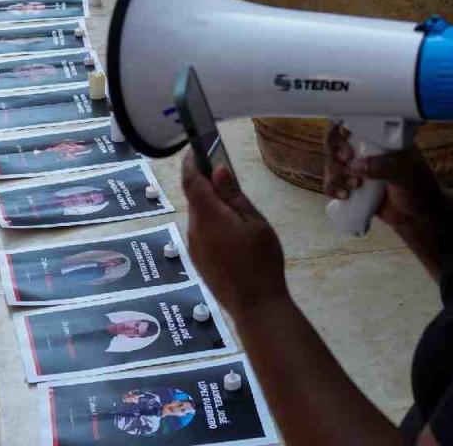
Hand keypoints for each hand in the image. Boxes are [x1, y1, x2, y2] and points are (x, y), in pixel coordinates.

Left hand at [181, 151, 287, 314]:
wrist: (256, 305)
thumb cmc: (261, 260)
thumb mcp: (255, 222)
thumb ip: (234, 195)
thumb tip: (218, 170)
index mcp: (208, 216)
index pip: (191, 181)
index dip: (191, 162)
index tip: (196, 148)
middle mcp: (194, 230)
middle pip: (194, 198)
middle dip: (205, 184)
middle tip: (225, 175)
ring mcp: (194, 247)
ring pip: (198, 216)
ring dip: (210, 205)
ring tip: (234, 206)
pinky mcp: (199, 260)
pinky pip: (201, 232)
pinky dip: (211, 222)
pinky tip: (231, 230)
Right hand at [323, 123, 443, 229]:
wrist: (417, 215)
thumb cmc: (417, 188)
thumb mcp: (406, 173)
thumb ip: (384, 167)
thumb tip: (356, 165)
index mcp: (380, 136)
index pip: (354, 121)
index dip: (343, 126)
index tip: (345, 136)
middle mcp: (364, 148)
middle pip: (335, 142)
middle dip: (336, 152)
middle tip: (347, 159)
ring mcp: (355, 167)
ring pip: (331, 163)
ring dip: (336, 174)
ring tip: (355, 185)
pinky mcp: (349, 185)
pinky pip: (331, 183)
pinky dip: (333, 188)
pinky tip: (345, 195)